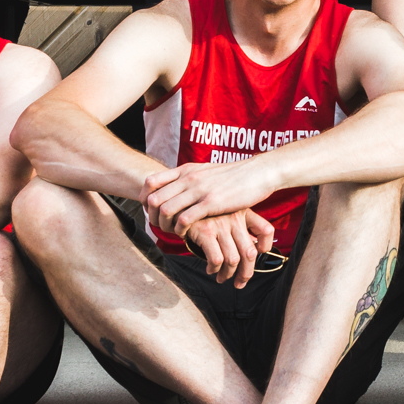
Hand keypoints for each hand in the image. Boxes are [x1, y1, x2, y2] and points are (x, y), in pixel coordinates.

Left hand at [144, 158, 280, 232]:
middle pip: (153, 199)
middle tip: (160, 226)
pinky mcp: (211, 203)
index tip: (152, 211)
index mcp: (185, 170)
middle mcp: (188, 178)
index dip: (145, 199)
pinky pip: (184, 219)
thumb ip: (190, 178)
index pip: (150, 182)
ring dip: (164, 225)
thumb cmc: (233, 176)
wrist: (258, 173)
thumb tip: (177, 187)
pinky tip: (186, 234)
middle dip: (152, 217)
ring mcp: (198, 190)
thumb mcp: (206, 171)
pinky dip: (180, 230)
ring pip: (166, 210)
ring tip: (172, 231)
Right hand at [179, 209, 277, 286]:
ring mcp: (221, 225)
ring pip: (233, 259)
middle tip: (240, 282)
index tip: (259, 254)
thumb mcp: (226, 213)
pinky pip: (217, 259)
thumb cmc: (204, 213)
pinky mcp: (205, 232)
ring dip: (228, 274)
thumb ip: (240, 228)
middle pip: (250, 253)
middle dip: (246, 273)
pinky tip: (211, 270)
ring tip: (222, 278)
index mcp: (244, 212)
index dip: (266, 246)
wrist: (179, 203)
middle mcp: (235, 218)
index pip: (265, 230)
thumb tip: (253, 249)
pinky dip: (215, 269)